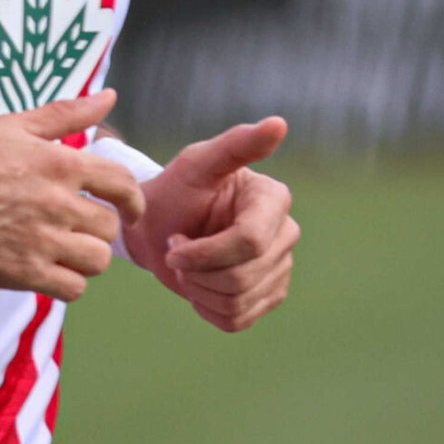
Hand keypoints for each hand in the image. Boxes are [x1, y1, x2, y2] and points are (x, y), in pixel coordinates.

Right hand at [0, 88, 147, 302]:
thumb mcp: (12, 126)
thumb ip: (65, 114)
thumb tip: (109, 96)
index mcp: (58, 163)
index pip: (122, 183)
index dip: (134, 199)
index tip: (131, 210)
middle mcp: (57, 203)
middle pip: (109, 227)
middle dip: (98, 229)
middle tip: (76, 228)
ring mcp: (41, 241)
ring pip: (97, 261)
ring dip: (86, 258)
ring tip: (64, 251)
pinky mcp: (23, 274)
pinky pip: (73, 288)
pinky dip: (67, 283)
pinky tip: (49, 271)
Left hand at [125, 115, 297, 332]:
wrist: (157, 227)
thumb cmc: (175, 191)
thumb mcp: (197, 164)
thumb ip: (236, 145)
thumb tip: (279, 123)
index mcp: (274, 200)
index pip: (249, 242)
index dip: (205, 252)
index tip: (175, 240)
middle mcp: (286, 234)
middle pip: (243, 277)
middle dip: (197, 270)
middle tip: (176, 251)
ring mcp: (280, 269)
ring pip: (238, 301)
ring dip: (198, 289)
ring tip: (186, 265)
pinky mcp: (267, 297)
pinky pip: (237, 320)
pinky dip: (206, 307)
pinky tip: (197, 283)